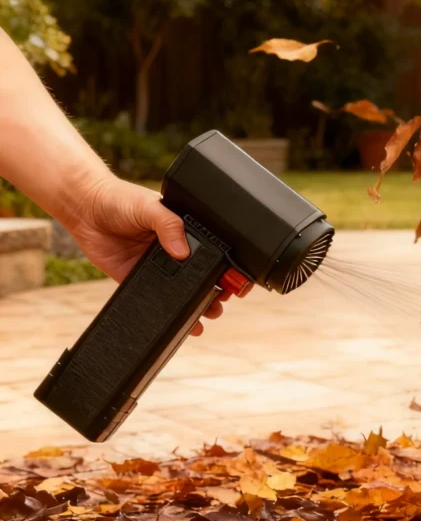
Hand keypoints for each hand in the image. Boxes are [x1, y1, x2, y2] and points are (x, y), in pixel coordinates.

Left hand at [68, 173, 226, 335]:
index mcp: (183, 230)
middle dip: (217, 289)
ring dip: (197, 303)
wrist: (84, 208)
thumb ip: (168, 225)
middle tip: (224, 300)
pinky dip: (168, 310)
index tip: (236, 277)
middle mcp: (174, 249)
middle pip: (202, 273)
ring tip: (209, 313)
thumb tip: (183, 252)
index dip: (225, 264)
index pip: (212, 249)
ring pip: (183, 289)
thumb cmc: (119, 199)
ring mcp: (157, 266)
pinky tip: (180, 321)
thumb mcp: (149, 206)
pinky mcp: (137, 278)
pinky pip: (156, 298)